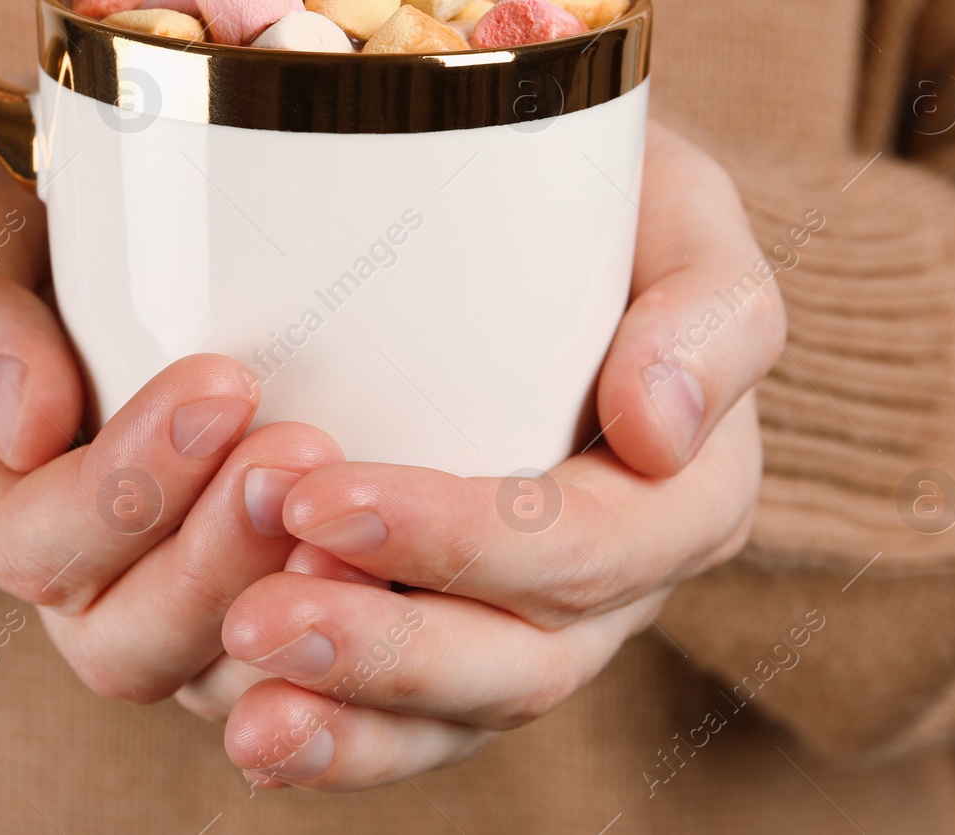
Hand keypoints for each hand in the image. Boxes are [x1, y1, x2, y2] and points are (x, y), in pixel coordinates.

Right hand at [0, 128, 342, 706]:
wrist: (80, 240)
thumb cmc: (12, 229)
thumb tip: (27, 421)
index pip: (30, 542)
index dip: (125, 489)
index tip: (218, 387)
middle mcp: (54, 573)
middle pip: (120, 637)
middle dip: (216, 558)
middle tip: (297, 453)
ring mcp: (145, 595)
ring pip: (205, 667)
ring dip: (279, 594)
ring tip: (350, 509)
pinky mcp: (231, 591)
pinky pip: (278, 659)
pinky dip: (333, 623)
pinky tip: (392, 560)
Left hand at [214, 123, 785, 788]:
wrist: (535, 223)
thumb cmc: (605, 216)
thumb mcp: (681, 217)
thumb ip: (710, 310)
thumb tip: (658, 427)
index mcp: (684, 497)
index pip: (586, 546)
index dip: (459, 540)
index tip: (323, 497)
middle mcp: (608, 592)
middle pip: (516, 665)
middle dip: (384, 649)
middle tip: (258, 615)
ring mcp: (523, 631)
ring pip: (449, 721)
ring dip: (342, 714)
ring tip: (244, 688)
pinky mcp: (442, 645)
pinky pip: (396, 729)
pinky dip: (328, 739)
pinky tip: (254, 726)